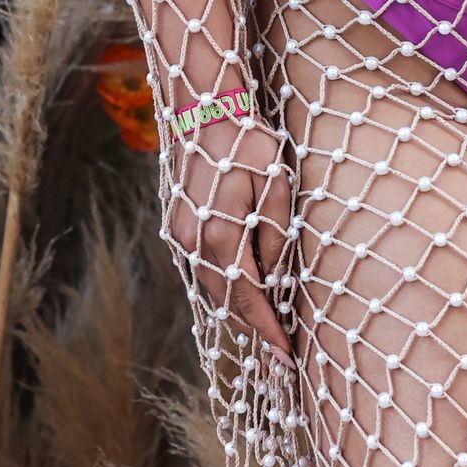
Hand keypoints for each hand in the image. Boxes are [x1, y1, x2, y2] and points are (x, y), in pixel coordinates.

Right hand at [164, 108, 296, 365]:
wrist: (203, 109)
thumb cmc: (247, 141)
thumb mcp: (274, 182)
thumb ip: (275, 233)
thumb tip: (276, 275)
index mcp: (220, 236)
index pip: (249, 299)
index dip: (269, 331)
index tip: (288, 357)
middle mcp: (193, 243)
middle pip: (229, 301)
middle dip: (256, 328)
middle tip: (283, 354)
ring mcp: (180, 236)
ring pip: (214, 287)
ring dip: (241, 307)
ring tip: (269, 328)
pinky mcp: (178, 227)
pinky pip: (204, 269)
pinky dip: (226, 285)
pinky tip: (245, 289)